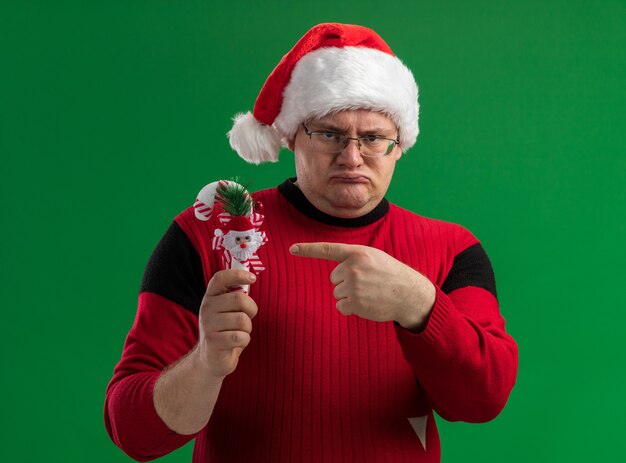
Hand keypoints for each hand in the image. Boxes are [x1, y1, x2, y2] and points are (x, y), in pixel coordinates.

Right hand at [195, 269, 257, 377]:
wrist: (210, 359)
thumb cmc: (225, 330)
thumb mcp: (226, 310)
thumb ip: (235, 295)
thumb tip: (250, 277)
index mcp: (210, 297)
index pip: (221, 278)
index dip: (237, 274)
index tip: (252, 278)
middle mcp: (206, 308)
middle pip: (240, 299)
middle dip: (251, 309)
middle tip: (247, 317)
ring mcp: (208, 325)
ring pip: (243, 320)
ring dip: (247, 328)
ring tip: (238, 332)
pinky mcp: (213, 342)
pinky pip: (241, 337)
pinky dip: (244, 340)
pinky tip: (236, 343)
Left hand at [290, 242, 434, 329]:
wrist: (408, 293)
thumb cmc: (389, 274)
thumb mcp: (373, 257)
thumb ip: (353, 258)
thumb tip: (335, 273)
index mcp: (357, 253)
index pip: (327, 250)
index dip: (308, 249)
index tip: (291, 249)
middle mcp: (353, 268)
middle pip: (334, 278)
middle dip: (347, 281)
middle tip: (367, 282)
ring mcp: (354, 286)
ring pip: (337, 293)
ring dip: (350, 295)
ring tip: (369, 292)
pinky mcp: (355, 303)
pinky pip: (341, 306)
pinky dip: (351, 308)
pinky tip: (366, 303)